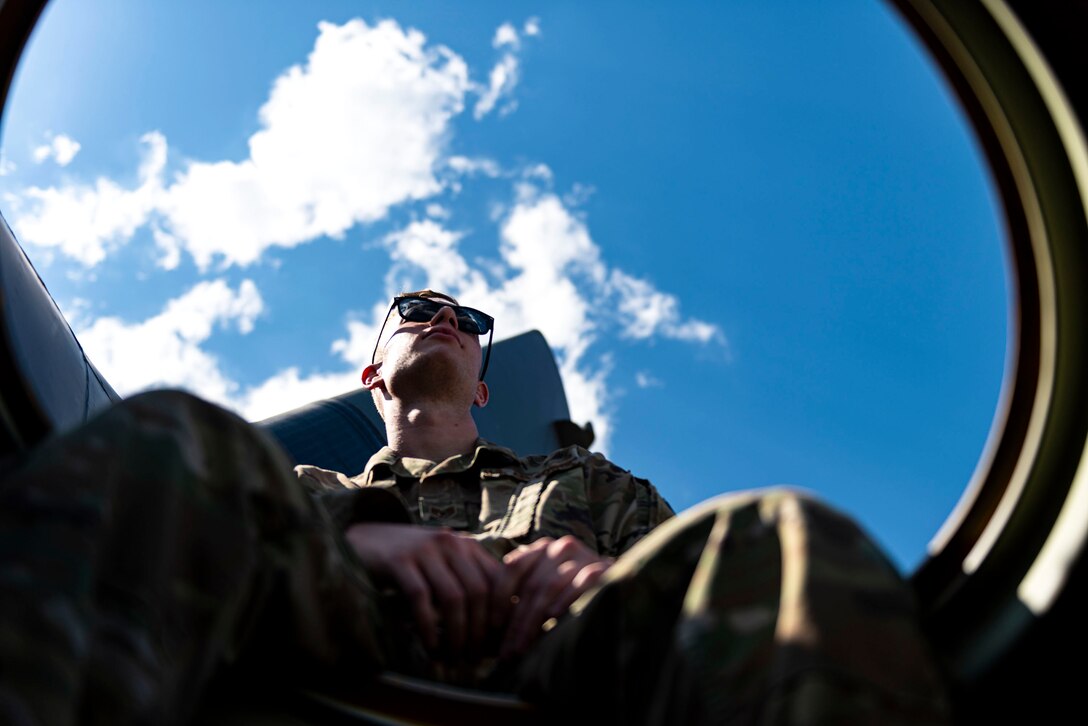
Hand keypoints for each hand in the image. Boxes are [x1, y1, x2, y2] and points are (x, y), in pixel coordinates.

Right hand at [344, 523, 505, 657]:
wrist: (364, 541)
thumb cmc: (409, 563)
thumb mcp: (442, 566)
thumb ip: (465, 585)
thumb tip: (492, 631)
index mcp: (466, 545)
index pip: (497, 579)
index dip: (502, 613)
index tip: (498, 641)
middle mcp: (450, 544)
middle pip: (478, 591)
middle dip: (479, 631)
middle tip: (474, 658)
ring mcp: (424, 550)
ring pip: (453, 598)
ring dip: (456, 634)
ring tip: (453, 658)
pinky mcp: (399, 561)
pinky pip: (421, 600)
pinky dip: (429, 628)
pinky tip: (431, 648)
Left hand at [500, 535, 612, 657]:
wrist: (620, 588)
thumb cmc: (575, 593)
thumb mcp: (547, 588)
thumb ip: (524, 594)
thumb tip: (490, 624)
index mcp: (544, 548)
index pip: (513, 567)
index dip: (499, 597)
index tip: (492, 625)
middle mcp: (561, 547)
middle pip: (531, 584)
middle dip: (517, 621)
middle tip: (508, 650)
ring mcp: (583, 555)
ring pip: (550, 587)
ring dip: (534, 620)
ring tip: (523, 646)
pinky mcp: (602, 568)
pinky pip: (579, 586)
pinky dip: (565, 602)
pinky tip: (553, 620)